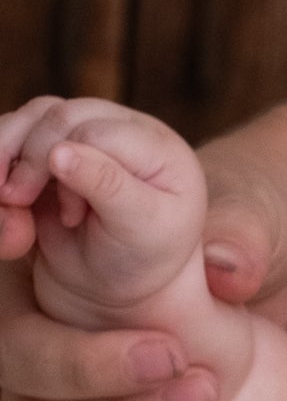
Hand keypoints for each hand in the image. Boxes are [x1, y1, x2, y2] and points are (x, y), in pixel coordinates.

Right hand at [0, 121, 286, 400]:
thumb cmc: (249, 254)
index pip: (3, 241)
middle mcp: (35, 325)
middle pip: (12, 355)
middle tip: (169, 355)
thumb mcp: (254, 224)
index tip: (24, 237)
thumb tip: (231, 264)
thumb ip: (240, 232)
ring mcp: (52, 397)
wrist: (273, 336)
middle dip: (82, 364)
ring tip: (205, 393)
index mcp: (56, 251)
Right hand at [1, 96, 211, 328]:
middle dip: (30, 159)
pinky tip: (5, 198)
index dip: (72, 166)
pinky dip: (0, 161)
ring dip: (5, 154)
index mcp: (158, 147)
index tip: (70, 217)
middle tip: (16, 202)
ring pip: (31, 117)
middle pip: (59, 116)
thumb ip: (107, 186)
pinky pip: (14, 135)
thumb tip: (60, 152)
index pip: (98, 131)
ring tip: (6, 197)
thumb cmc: (139, 260)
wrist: (115, 284)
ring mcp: (83, 133)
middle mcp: (121, 129)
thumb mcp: (138, 229)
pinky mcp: (51, 147)